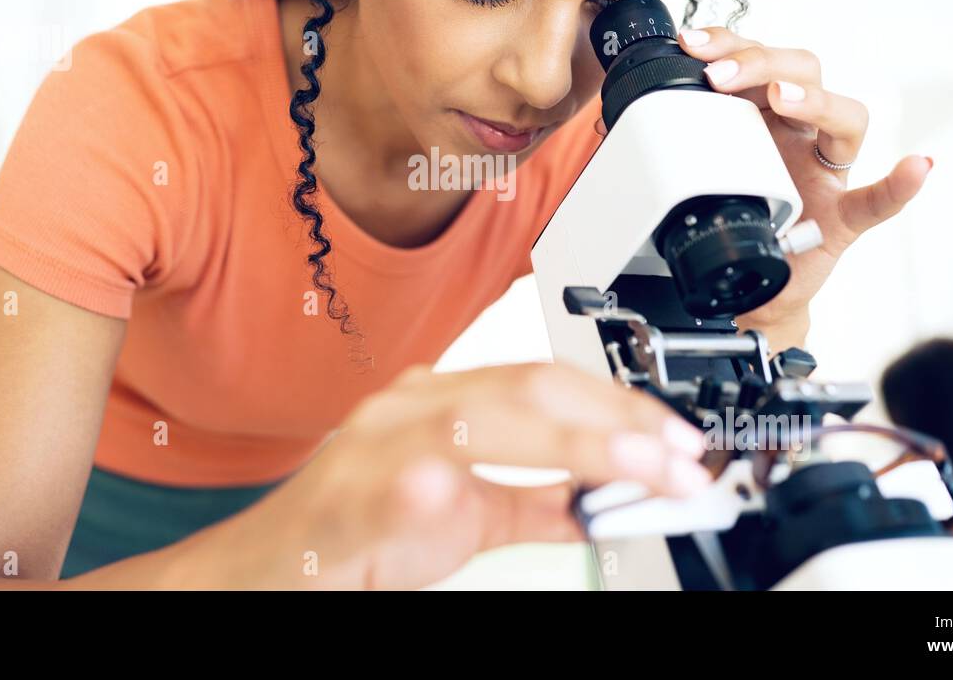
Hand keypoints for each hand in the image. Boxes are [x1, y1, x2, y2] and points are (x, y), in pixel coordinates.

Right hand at [226, 361, 710, 589]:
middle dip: (615, 421)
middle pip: (528, 387)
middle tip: (679, 459)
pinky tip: (523, 501)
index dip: (618, 406)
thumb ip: (535, 503)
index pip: (545, 381)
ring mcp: (382, 443)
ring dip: (574, 446)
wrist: (273, 571)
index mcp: (441, 399)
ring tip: (640, 472)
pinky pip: (415, 483)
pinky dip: (470, 489)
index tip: (674, 440)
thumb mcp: (466, 513)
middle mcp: (413, 406)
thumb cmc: (360, 533)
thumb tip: (608, 501)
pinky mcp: (357, 494)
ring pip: (484, 418)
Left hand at [593, 27, 932, 333]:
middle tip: (719, 73)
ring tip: (781, 98)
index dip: (729, 43)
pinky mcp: (844, 220)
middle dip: (759, 61)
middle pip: (801, 71)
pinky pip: (879, 199)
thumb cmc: (725, 221)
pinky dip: (901, 184)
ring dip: (812, 99)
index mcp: (761, 115)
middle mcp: (800, 133)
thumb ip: (657, 142)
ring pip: (843, 117)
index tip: (692, 44)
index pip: (755, 59)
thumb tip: (605, 117)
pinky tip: (917, 166)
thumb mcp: (686, 176)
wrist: (744, 291)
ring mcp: (827, 173)